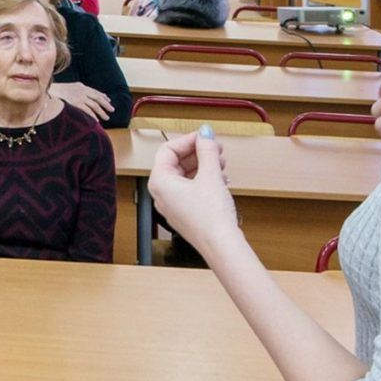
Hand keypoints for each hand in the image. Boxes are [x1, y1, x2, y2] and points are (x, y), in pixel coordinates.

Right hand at [49, 82, 113, 120]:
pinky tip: (97, 121)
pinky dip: (93, 116)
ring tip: (107, 118)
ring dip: (101, 112)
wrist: (49, 92)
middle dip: (106, 104)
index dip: (102, 96)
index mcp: (81, 86)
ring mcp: (80, 97)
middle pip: (98, 98)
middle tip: (112, 110)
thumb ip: (76, 89)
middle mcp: (82, 91)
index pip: (95, 91)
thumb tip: (80, 92)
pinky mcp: (76, 104)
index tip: (108, 100)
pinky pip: (87, 111)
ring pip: (95, 105)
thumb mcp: (68, 87)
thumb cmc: (56, 91)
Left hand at [148, 128, 237, 255]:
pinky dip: (204, 179)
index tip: (205, 136)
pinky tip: (220, 178)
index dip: (188, 140)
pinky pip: (191, 189)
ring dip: (203, 165)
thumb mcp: (210, 175)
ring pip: (185, 176)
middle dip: (197, 152)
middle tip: (215, 147)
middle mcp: (162, 194)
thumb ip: (207, 150)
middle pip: (176, 163)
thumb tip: (205, 134)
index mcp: (159, 182)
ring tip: (221, 162)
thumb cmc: (210, 217)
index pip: (168, 150)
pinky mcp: (186, 213)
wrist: (221, 245)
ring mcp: (173, 205)